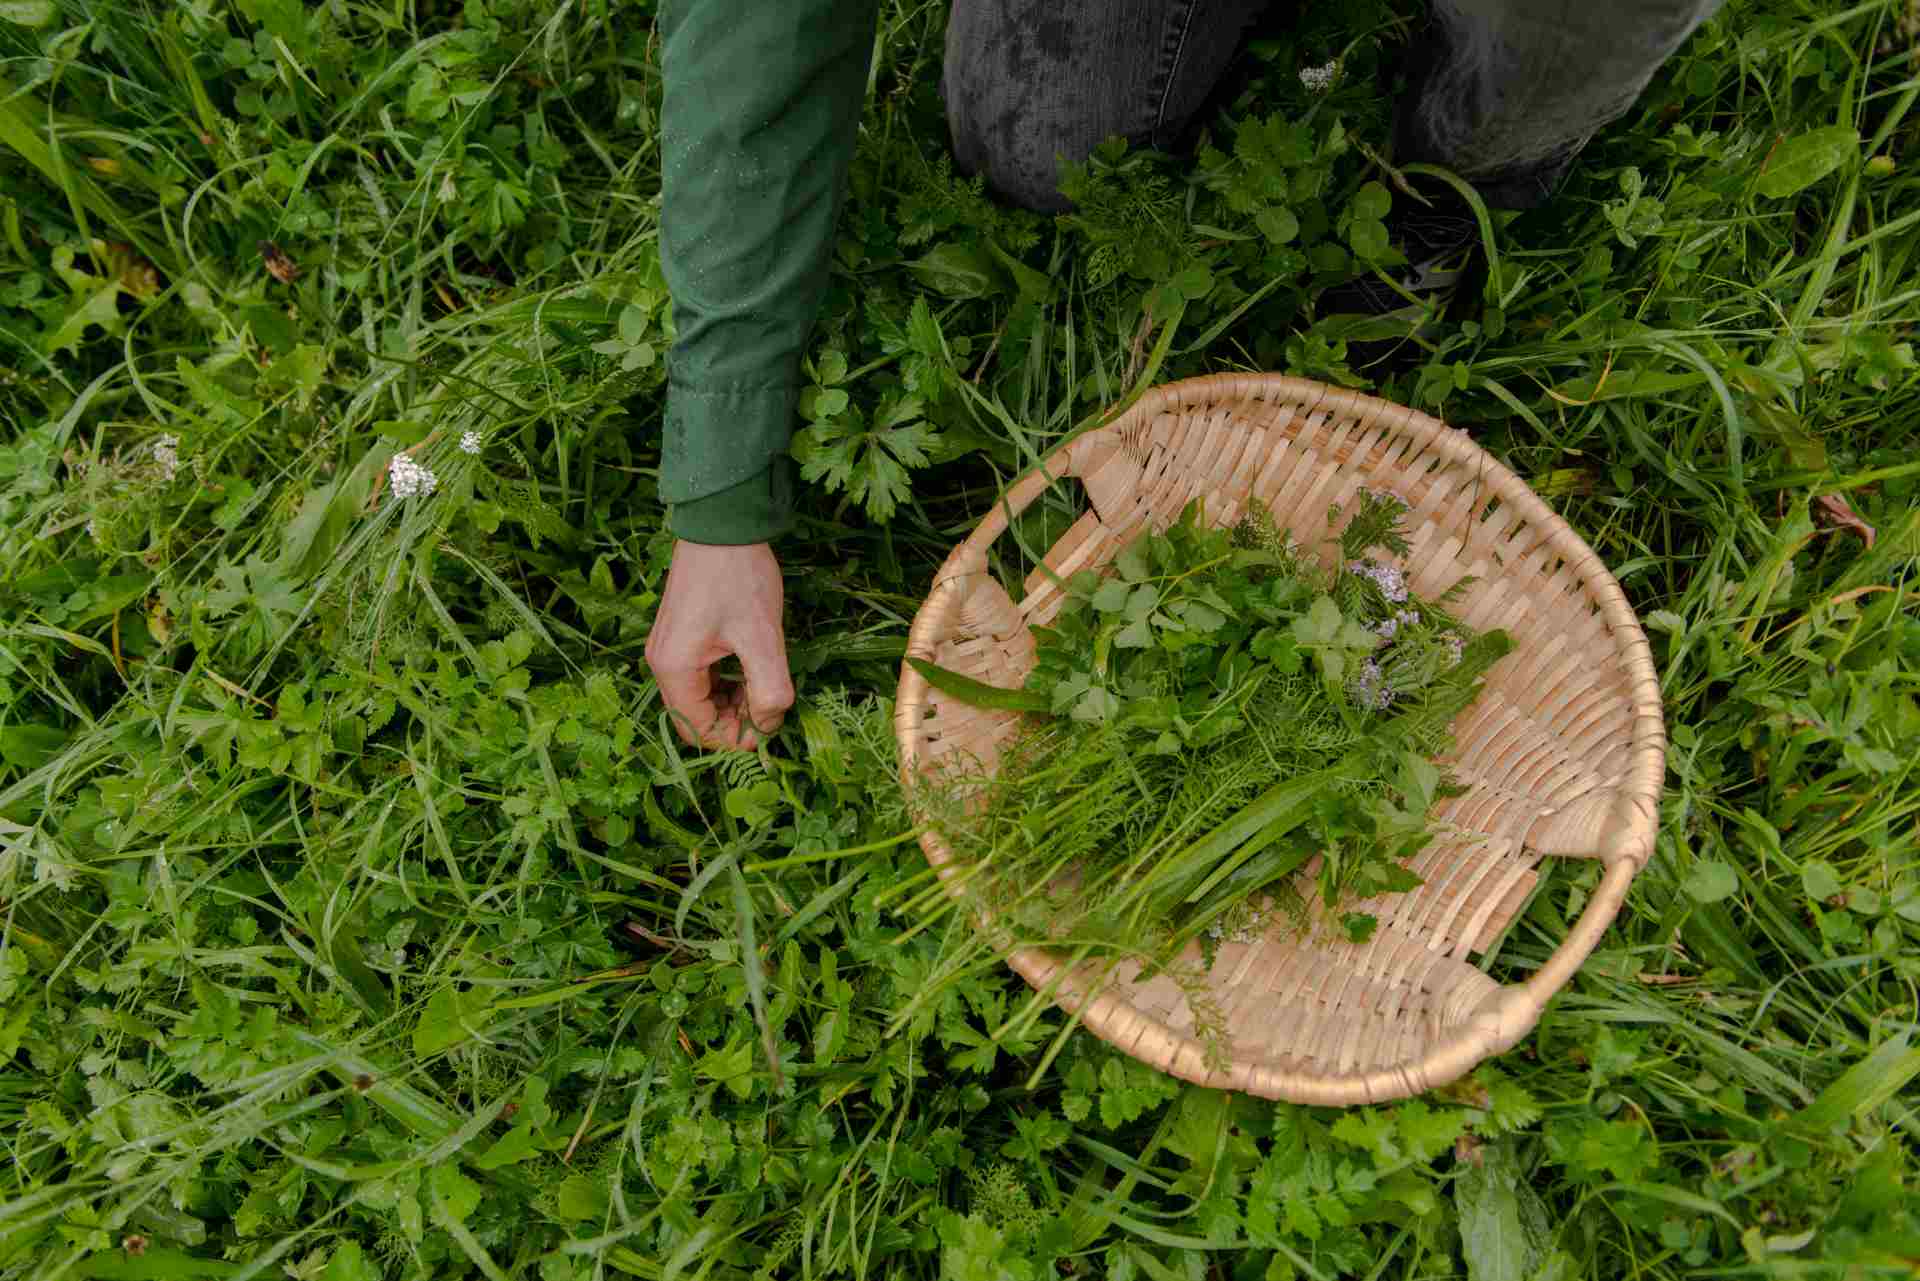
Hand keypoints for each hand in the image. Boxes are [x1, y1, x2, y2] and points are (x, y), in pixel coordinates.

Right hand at [645, 540, 794, 749]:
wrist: (721, 524)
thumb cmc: (739, 577)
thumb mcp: (762, 637)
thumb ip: (769, 690)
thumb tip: (769, 724)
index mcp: (674, 668)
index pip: (697, 730)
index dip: (734, 739)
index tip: (769, 728)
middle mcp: (661, 661)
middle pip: (694, 717)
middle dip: (733, 721)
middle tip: (770, 707)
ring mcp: (667, 647)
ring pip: (697, 697)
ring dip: (731, 702)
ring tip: (764, 686)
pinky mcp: (678, 635)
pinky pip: (698, 676)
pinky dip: (724, 683)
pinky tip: (750, 668)